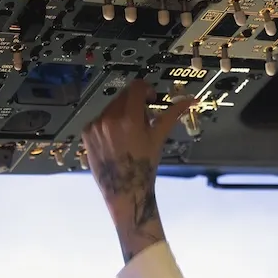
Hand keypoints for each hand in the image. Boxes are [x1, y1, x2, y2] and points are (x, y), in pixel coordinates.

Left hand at [82, 80, 193, 262]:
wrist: (124, 190)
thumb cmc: (144, 166)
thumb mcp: (158, 137)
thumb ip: (172, 114)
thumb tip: (190, 100)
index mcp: (129, 118)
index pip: (137, 87)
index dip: (146, 89)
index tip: (150, 98)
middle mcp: (109, 119)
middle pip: (124, 95)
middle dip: (135, 102)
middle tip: (143, 120)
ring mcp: (95, 125)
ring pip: (111, 106)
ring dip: (122, 112)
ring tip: (129, 133)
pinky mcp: (87, 132)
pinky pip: (100, 118)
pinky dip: (109, 123)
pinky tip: (116, 140)